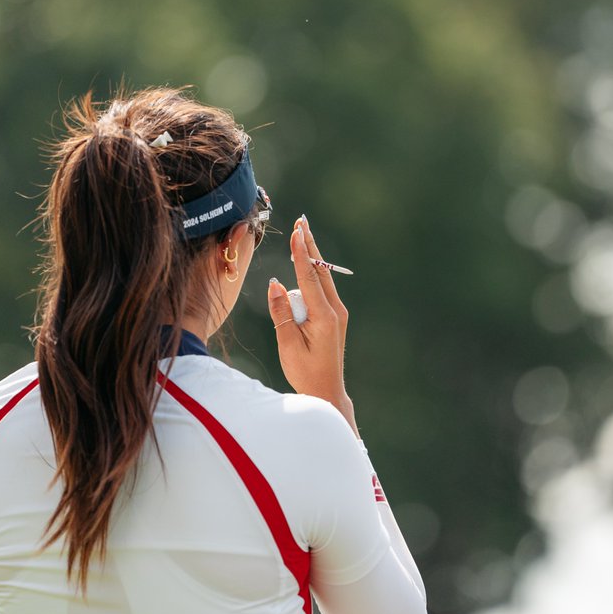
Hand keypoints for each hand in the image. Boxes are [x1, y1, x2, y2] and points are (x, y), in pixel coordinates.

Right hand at [267, 216, 357, 435]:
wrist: (327, 392)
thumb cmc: (305, 373)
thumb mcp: (288, 345)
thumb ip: (280, 313)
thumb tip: (275, 284)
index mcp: (324, 316)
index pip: (309, 277)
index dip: (301, 253)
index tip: (297, 231)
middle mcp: (335, 311)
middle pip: (320, 270)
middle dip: (309, 245)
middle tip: (302, 221)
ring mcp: (337, 313)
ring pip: (322, 278)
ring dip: (311, 256)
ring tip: (302, 234)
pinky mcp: (334, 317)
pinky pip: (322, 289)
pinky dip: (313, 273)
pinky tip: (306, 263)